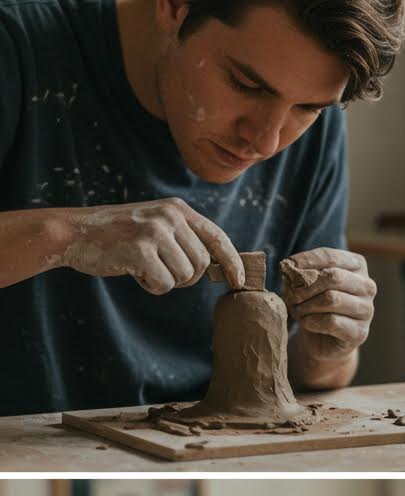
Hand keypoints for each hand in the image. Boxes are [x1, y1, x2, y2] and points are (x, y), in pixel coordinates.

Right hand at [54, 199, 243, 293]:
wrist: (72, 232)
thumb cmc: (117, 235)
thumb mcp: (155, 225)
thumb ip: (184, 238)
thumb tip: (219, 266)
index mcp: (177, 209)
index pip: (217, 236)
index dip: (232, 261)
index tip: (240, 281)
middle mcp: (170, 216)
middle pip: (201, 264)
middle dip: (186, 277)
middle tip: (160, 270)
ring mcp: (155, 231)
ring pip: (184, 276)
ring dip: (166, 281)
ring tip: (142, 266)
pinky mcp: (141, 250)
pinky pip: (165, 285)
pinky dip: (151, 286)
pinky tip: (133, 271)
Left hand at [281, 248, 375, 361]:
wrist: (321, 338)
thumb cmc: (314, 303)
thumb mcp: (305, 282)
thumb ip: (299, 272)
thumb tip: (289, 267)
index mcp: (357, 266)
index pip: (330, 257)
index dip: (305, 261)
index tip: (286, 267)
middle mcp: (367, 286)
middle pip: (333, 276)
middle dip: (305, 286)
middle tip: (290, 296)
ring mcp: (367, 310)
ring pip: (332, 299)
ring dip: (306, 305)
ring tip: (297, 311)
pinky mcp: (360, 332)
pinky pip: (332, 321)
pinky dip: (311, 321)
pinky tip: (306, 322)